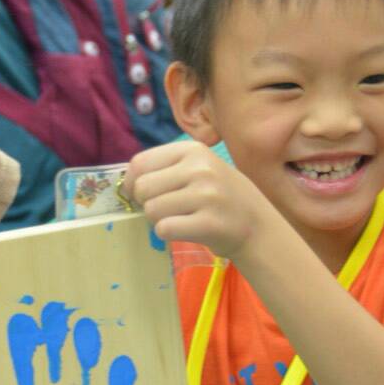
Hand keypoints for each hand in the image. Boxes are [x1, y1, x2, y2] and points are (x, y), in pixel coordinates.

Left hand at [125, 139, 273, 260]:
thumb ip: (166, 168)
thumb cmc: (220, 196)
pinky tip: (185, 230)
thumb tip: (125, 182)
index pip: (140, 163)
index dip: (131, 182)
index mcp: (193, 150)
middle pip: (142, 188)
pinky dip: (167, 233)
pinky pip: (165, 229)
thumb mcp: (199, 168)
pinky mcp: (209, 223)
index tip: (138, 194)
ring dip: (158, 220)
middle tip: (165, 209)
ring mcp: (206, 195)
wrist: (258, 225)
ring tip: (181, 218)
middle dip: (146, 203)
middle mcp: (200, 168)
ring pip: (151, 210)